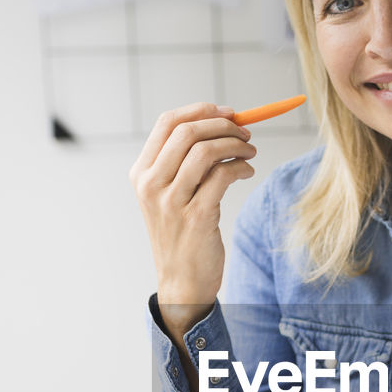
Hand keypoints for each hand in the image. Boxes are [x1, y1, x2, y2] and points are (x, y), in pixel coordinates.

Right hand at [129, 102, 256, 327]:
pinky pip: (223, 176)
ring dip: (236, 145)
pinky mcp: (196, 217)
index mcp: (141, 173)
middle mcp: (151, 185)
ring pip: (206, 151)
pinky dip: (241, 168)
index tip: (227, 112)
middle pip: (188, 132)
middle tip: (245, 132)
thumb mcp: (170, 195)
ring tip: (250, 152)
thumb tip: (221, 124)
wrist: (181, 281)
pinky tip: (247, 172)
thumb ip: (184, 162)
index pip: (167, 122)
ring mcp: (171, 202)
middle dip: (223, 125)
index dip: (200, 110)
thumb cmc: (181, 234)